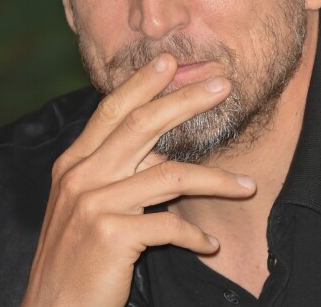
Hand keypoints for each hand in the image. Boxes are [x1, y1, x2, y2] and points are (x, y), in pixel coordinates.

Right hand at [21, 53, 255, 306]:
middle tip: (221, 85)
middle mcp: (81, 176)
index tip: (170, 62)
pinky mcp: (111, 236)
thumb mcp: (83, 205)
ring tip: (247, 186)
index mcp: (73, 163)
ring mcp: (94, 204)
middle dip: (186, 100)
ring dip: (217, 181)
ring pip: (170, 174)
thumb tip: (160, 150)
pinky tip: (209, 245)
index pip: (112, 110)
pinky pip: (169, 225)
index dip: (142, 83)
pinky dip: (194, 235)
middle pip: (142, 124)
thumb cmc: (74, 257)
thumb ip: (114, 172)